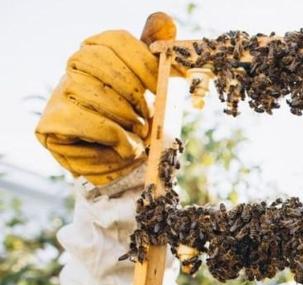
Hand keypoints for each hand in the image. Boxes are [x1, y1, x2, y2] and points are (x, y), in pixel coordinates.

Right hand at [34, 12, 175, 185]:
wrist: (124, 161)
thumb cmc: (140, 120)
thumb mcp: (156, 89)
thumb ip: (158, 56)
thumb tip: (165, 19)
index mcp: (100, 50)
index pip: (116, 40)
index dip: (141, 61)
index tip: (159, 85)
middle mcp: (75, 66)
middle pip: (99, 61)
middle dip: (132, 91)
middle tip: (150, 115)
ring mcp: (60, 92)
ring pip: (90, 91)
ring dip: (125, 117)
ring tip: (139, 132)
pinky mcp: (51, 122)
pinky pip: (81, 120)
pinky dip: (111, 135)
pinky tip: (124, 145)